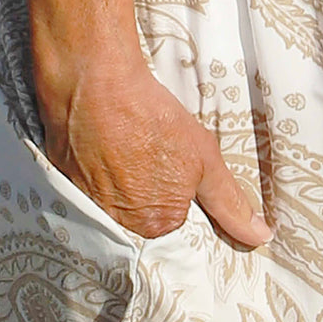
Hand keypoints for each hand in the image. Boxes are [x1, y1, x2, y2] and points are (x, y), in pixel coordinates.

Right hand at [37, 62, 272, 245]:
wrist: (96, 85)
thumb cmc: (152, 119)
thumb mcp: (205, 159)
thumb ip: (230, 203)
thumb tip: (259, 237)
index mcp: (156, 224)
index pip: (176, 226)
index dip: (180, 199)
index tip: (175, 175)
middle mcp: (119, 224)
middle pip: (143, 216)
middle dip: (150, 192)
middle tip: (150, 156)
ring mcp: (86, 204)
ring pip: (114, 202)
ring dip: (122, 182)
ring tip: (129, 148)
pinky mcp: (63, 181)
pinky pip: (87, 186)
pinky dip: (96, 170)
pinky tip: (105, 146)